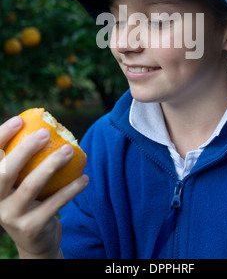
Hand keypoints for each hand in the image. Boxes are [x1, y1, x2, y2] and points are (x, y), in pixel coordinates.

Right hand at [0, 115, 87, 258]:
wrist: (36, 240)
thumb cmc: (31, 199)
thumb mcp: (22, 181)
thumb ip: (27, 159)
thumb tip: (45, 123)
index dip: (2, 136)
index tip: (20, 119)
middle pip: (4, 172)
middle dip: (25, 149)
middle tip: (46, 133)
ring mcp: (11, 217)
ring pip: (30, 186)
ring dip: (52, 165)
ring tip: (70, 150)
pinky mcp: (30, 228)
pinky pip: (54, 204)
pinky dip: (70, 189)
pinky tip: (84, 177)